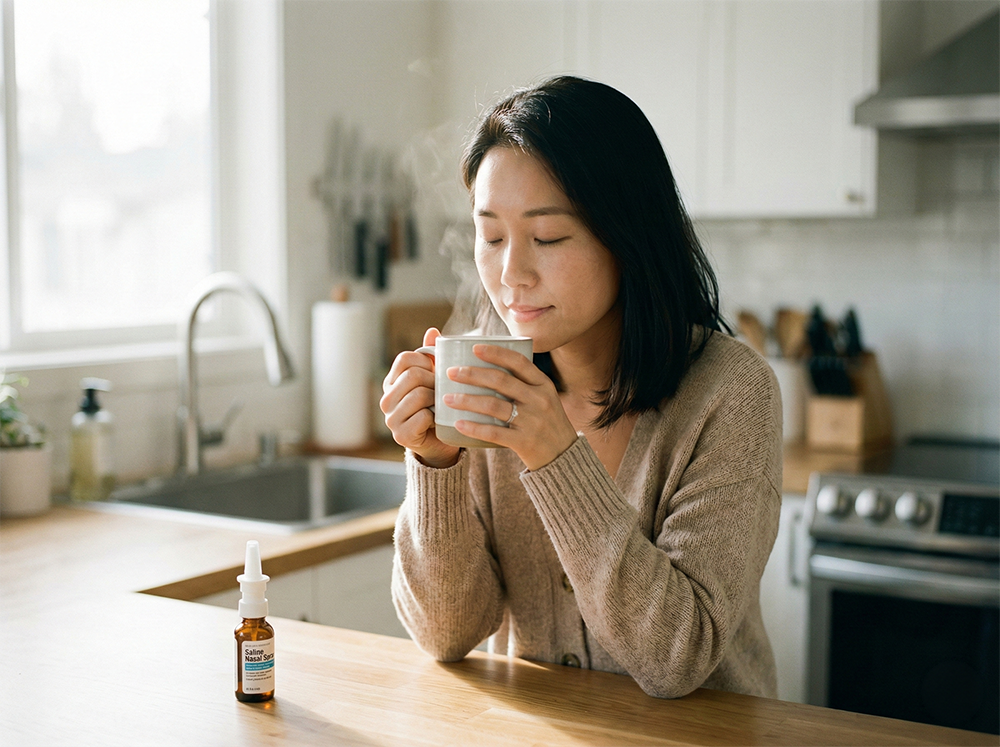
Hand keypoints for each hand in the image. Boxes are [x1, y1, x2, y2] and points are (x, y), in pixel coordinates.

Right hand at [380, 328, 460, 468]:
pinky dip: (436, 417)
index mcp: (392, 382)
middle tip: (442, 390)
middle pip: (412, 375)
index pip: (405, 358)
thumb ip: (432, 357)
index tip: (435, 371)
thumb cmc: (437, 407)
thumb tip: (433, 331)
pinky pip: (423, 416)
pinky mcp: (401, 435)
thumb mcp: (434, 380)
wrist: (440, 443)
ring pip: (419, 395)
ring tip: (441, 405)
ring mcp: (391, 419)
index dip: (426, 361)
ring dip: (436, 399)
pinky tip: (438, 421)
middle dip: (433, 381)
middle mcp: (386, 399)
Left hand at [443, 344, 577, 470]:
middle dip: (472, 374)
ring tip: (447, 398)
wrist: (563, 456)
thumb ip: (525, 384)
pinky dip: (474, 428)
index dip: (496, 352)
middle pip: (501, 380)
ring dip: (466, 400)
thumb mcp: (545, 398)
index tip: (474, 347)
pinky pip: (494, 432)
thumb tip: (490, 367)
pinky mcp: (524, 442)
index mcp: (543, 384)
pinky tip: (458, 424)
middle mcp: (539, 399)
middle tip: (451, 372)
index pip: (518, 361)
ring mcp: (532, 421)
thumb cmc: (548, 423)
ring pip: (493, 405)